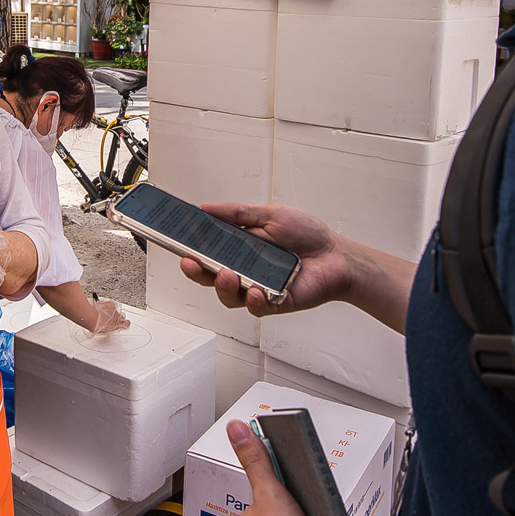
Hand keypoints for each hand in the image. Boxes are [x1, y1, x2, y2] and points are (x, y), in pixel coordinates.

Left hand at [86, 297, 130, 333]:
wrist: (92, 317)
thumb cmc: (96, 325)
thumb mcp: (104, 330)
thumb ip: (110, 328)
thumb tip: (109, 327)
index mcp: (118, 325)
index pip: (127, 324)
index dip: (125, 323)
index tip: (122, 323)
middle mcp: (118, 316)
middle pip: (123, 316)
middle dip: (118, 317)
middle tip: (112, 317)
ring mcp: (115, 309)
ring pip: (118, 309)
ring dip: (113, 311)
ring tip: (106, 312)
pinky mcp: (111, 303)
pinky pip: (112, 304)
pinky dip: (109, 305)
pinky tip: (104, 308)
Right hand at [179, 203, 356, 315]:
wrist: (337, 255)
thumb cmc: (307, 235)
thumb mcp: (270, 214)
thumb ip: (238, 212)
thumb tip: (206, 207)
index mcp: (240, 248)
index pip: (207, 252)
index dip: (190, 250)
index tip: (177, 243)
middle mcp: (245, 270)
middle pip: (209, 277)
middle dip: (196, 271)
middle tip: (191, 262)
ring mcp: (257, 288)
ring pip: (228, 295)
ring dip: (223, 286)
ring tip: (228, 274)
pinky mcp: (274, 303)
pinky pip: (255, 307)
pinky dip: (253, 300)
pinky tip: (256, 291)